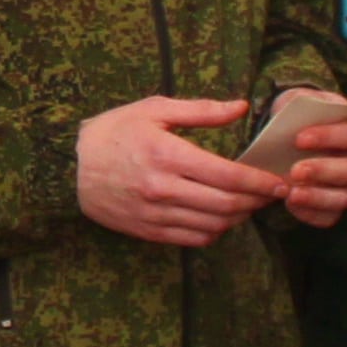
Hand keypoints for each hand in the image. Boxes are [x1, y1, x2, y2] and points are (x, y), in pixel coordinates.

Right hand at [78, 95, 276, 247]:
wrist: (68, 168)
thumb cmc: (113, 132)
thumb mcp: (154, 109)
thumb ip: (201, 110)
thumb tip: (240, 107)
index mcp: (168, 154)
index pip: (228, 176)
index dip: (260, 182)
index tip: (278, 182)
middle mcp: (163, 188)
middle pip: (227, 205)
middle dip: (257, 201)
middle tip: (271, 193)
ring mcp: (155, 214)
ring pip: (214, 225)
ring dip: (239, 217)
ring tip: (248, 204)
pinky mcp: (148, 231)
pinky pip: (193, 239)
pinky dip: (215, 231)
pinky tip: (220, 218)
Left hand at [262, 104, 346, 230]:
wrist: (296, 131)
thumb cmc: (307, 113)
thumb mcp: (305, 99)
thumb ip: (305, 105)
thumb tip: (297, 120)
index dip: (329, 137)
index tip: (299, 138)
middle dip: (323, 171)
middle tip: (295, 170)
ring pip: (344, 198)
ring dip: (317, 197)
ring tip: (291, 193)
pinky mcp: (338, 205)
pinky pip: (329, 217)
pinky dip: (310, 214)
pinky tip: (290, 203)